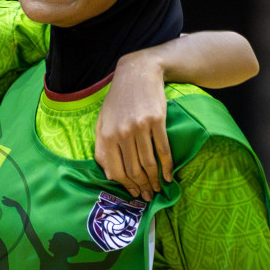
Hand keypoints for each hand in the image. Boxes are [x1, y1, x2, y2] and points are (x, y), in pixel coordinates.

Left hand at [97, 50, 173, 200]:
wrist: (138, 73)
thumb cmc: (118, 100)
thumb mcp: (102, 122)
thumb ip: (101, 147)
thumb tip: (109, 174)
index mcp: (106, 136)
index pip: (116, 171)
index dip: (126, 186)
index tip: (134, 193)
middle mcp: (122, 133)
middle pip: (133, 170)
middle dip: (142, 187)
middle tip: (148, 196)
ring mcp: (140, 127)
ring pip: (148, 163)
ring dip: (154, 180)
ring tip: (158, 189)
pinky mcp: (157, 121)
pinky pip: (162, 150)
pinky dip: (167, 166)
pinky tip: (168, 176)